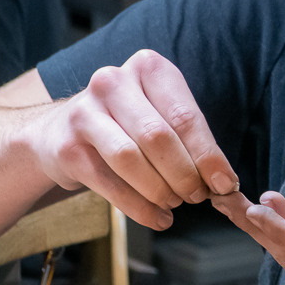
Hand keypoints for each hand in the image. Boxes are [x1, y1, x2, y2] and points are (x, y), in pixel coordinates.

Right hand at [22, 49, 237, 229]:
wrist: (60, 132)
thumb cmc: (126, 123)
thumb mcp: (159, 113)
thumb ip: (188, 139)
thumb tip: (222, 180)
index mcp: (147, 67)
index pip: (185, 116)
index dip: (208, 155)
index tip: (225, 183)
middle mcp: (113, 82)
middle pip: (158, 137)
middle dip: (184, 174)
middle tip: (197, 196)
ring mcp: (84, 113)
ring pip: (131, 159)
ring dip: (160, 190)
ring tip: (175, 205)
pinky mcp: (67, 147)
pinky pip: (108, 183)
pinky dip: (138, 207)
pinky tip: (156, 217)